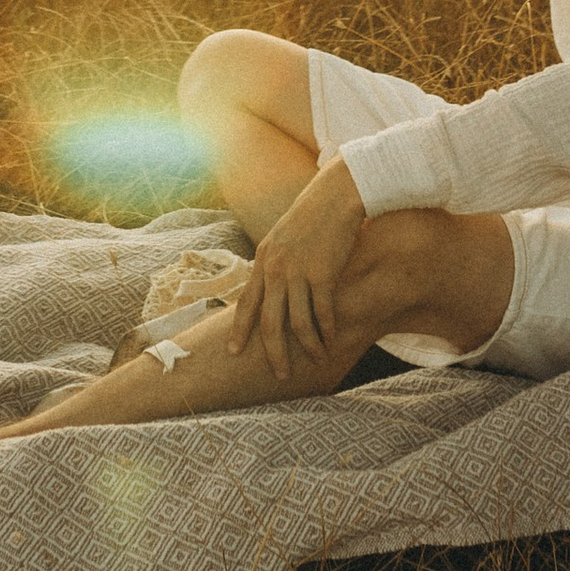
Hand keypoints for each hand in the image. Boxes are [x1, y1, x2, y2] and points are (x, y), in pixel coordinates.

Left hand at [228, 158, 365, 378]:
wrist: (335, 195)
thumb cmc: (311, 216)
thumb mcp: (282, 237)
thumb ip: (273, 262)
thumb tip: (268, 287)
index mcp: (262, 259)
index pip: (246, 302)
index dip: (239, 330)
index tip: (233, 352)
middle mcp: (275, 268)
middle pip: (269, 322)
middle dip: (274, 352)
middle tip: (280, 374)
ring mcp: (298, 271)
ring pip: (297, 323)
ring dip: (306, 347)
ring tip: (314, 361)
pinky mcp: (323, 273)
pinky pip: (323, 312)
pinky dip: (326, 331)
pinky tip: (331, 341)